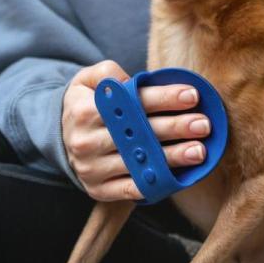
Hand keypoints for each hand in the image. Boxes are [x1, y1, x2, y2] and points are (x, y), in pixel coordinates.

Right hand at [62, 60, 211, 201]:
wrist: (60, 137)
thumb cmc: (85, 103)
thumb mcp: (88, 79)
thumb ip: (110, 72)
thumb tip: (134, 81)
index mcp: (84, 110)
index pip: (130, 102)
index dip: (164, 98)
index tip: (192, 96)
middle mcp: (86, 141)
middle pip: (138, 133)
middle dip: (175, 128)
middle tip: (203, 124)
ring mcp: (91, 168)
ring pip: (138, 163)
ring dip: (173, 158)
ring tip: (199, 151)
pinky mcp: (98, 189)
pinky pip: (131, 190)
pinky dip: (155, 183)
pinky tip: (178, 176)